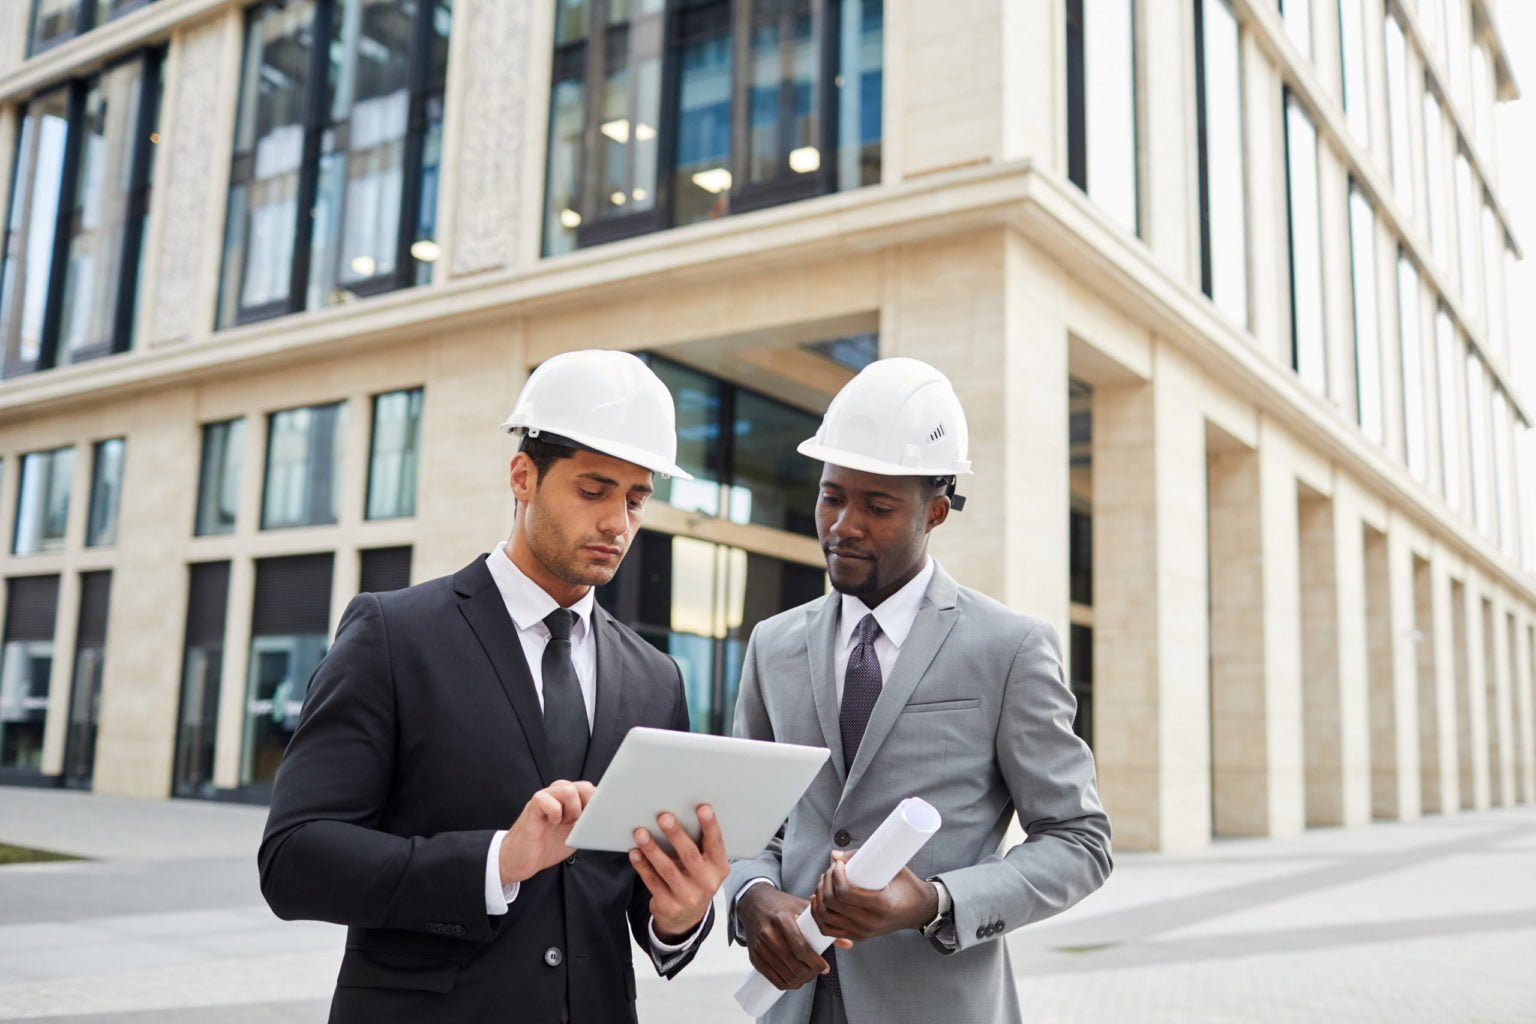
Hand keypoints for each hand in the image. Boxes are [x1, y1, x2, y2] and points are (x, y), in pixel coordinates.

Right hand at [499, 780, 594, 884]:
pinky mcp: (532, 807)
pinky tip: (552, 823)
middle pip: (584, 786)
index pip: (592, 790)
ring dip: (572, 810)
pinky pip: (546, 799)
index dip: (600, 803)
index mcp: (570, 800)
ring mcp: (545, 799)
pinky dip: (554, 812)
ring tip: (564, 824)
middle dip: (588, 808)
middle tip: (579, 824)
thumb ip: (587, 822)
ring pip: (568, 789)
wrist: (521, 860)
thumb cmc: (547, 846)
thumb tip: (605, 817)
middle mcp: (558, 795)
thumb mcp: (574, 834)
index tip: (603, 817)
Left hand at [629, 804, 729, 939]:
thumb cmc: (695, 878)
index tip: (702, 808)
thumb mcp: (705, 866)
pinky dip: (642, 865)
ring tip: (640, 832)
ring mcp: (687, 896)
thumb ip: (698, 846)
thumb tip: (676, 816)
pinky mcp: (669, 905)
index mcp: (718, 867)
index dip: (710, 825)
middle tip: (663, 817)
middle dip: (676, 834)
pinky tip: (635, 852)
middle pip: (689, 855)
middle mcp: (706, 882)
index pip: (716, 843)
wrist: (687, 918)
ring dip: (652, 848)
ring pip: (667, 869)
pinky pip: (652, 882)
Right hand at [738, 884, 851, 990]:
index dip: (815, 963)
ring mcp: (759, 946)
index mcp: (782, 919)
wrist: (754, 903)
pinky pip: (771, 978)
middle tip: (818, 972)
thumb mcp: (803, 908)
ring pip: (784, 974)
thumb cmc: (782, 905)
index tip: (825, 967)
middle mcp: (768, 933)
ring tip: (808, 975)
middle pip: (793, 965)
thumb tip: (848, 944)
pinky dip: (786, 984)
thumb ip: (824, 925)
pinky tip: (795, 981)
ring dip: (800, 980)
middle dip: (810, 974)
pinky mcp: (753, 956)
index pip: (801, 948)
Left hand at [809, 853, 938, 940]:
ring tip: (826, 882)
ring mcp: (863, 932)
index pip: (844, 894)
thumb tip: (834, 855)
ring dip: (820, 897)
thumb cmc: (908, 887)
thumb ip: (865, 858)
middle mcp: (870, 923)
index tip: (839, 864)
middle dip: (826, 882)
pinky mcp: (858, 936)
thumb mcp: (893, 869)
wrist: (919, 910)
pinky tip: (819, 900)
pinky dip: (819, 915)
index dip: (835, 876)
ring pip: (826, 917)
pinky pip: (829, 930)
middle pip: (832, 904)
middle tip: (831, 870)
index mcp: (881, 906)